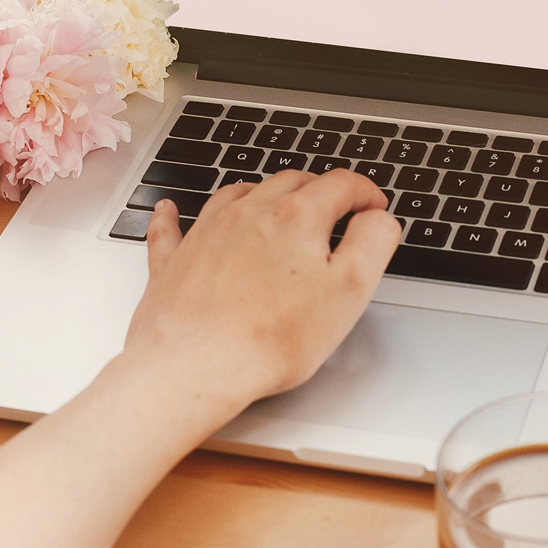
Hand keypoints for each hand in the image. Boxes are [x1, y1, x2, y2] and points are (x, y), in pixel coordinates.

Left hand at [124, 168, 401, 409]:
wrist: (195, 365)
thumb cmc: (270, 339)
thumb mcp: (349, 292)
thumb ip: (372, 244)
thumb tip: (378, 219)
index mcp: (296, 217)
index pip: (341, 185)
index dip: (366, 192)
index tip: (374, 207)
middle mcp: (249, 212)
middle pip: (291, 182)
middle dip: (319, 190)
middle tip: (336, 210)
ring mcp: (208, 232)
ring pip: (239, 194)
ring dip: (264, 194)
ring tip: (278, 207)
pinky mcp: (175, 260)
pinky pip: (173, 227)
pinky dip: (175, 216)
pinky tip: (170, 210)